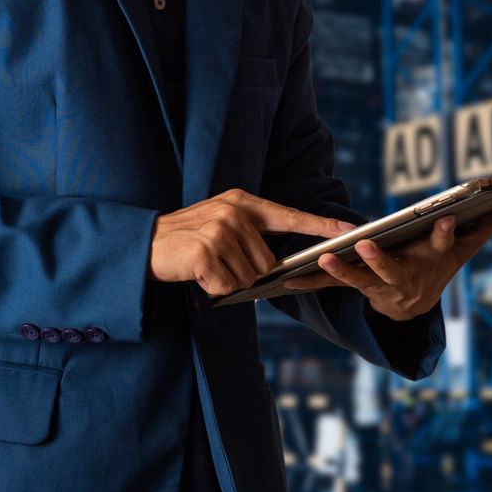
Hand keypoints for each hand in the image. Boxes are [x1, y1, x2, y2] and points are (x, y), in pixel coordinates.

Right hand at [149, 189, 353, 295]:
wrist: (144, 243)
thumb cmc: (188, 238)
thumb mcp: (221, 223)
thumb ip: (251, 235)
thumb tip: (276, 265)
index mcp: (243, 203)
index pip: (290, 215)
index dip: (321, 224)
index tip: (348, 229)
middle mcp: (234, 213)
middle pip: (267, 262)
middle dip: (246, 272)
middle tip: (218, 262)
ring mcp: (219, 231)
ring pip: (249, 277)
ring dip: (229, 281)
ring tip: (206, 266)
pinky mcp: (205, 253)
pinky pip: (228, 286)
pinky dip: (214, 289)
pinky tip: (198, 274)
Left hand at [279, 208, 491, 320]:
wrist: (413, 309)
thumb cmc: (436, 269)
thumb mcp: (460, 253)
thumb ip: (481, 231)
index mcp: (429, 263)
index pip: (440, 247)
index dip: (444, 235)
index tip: (448, 219)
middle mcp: (402, 278)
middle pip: (391, 270)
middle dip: (380, 259)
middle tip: (366, 245)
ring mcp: (377, 286)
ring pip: (357, 280)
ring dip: (340, 270)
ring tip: (322, 258)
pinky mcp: (356, 288)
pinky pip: (331, 287)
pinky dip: (309, 282)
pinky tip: (286, 280)